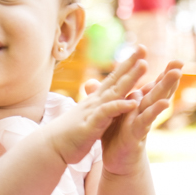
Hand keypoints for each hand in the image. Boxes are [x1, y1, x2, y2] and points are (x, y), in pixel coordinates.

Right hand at [42, 48, 147, 165]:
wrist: (51, 147)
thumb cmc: (69, 134)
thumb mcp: (86, 117)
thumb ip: (96, 106)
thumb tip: (102, 98)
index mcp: (96, 101)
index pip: (113, 79)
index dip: (126, 65)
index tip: (139, 51)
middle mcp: (95, 102)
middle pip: (116, 80)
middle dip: (130, 64)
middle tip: (143, 47)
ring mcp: (93, 112)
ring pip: (114, 92)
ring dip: (129, 78)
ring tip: (144, 65)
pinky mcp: (91, 125)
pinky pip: (107, 113)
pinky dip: (119, 106)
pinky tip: (133, 103)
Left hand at [101, 59, 182, 175]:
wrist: (116, 161)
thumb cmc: (114, 136)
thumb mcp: (108, 113)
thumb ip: (103, 98)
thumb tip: (89, 82)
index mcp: (137, 104)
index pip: (151, 85)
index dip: (161, 73)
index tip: (174, 59)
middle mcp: (143, 111)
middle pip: (157, 90)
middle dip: (169, 76)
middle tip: (180, 61)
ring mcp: (142, 121)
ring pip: (155, 101)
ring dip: (166, 87)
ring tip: (176, 74)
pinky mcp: (137, 133)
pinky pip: (146, 120)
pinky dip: (154, 111)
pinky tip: (165, 102)